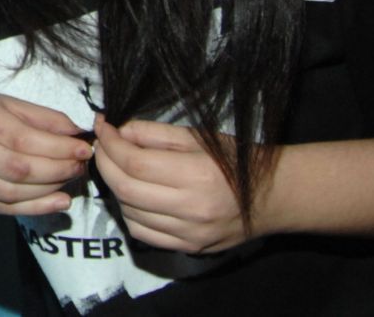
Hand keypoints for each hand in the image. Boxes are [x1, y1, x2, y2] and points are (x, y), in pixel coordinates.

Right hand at [0, 89, 91, 215]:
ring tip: (70, 180)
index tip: (84, 149)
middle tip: (80, 166)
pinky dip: (33, 209)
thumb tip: (77, 131)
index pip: (21, 139)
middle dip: (56, 170)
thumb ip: (42, 117)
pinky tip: (56, 202)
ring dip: (47, 191)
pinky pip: (1, 208)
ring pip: (10, 193)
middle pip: (17, 169)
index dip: (57, 147)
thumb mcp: (6, 103)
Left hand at [92, 118, 251, 253]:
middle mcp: (192, 208)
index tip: (102, 126)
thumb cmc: (235, 161)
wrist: (272, 198)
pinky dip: (128, 211)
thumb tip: (119, 131)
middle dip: (104, 163)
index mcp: (197, 175)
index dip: (110, 143)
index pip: (134, 162)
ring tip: (117, 167)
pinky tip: (133, 194)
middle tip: (102, 145)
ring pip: (129, 212)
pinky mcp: (188, 247)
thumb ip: (156, 134)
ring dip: (114, 187)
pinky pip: (142, 232)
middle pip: (125, 188)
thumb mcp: (198, 137)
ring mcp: (189, 233)